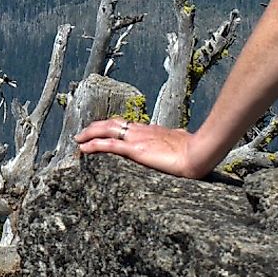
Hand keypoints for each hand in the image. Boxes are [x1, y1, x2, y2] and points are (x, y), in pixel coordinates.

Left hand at [74, 116, 210, 178]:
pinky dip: (93, 145)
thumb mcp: (184, 142)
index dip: (114, 127)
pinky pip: (108, 145)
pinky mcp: (135, 150)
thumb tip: (183, 140)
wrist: (199, 152)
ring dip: (90, 134)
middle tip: (84, 132)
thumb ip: (178, 141)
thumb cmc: (195, 149)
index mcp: (153, 130)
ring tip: (78, 139)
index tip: (105, 130)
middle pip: (113, 123)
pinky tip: (83, 148)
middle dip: (96, 127)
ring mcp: (138, 139)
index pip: (128, 125)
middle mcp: (142, 131)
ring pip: (107, 130)